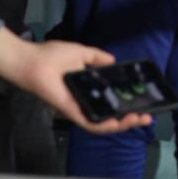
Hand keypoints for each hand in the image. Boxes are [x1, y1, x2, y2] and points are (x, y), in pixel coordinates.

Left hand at [0, 34, 152, 133]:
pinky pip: (90, 124)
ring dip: (122, 124)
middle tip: (146, 115)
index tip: (141, 101)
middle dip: (129, 118)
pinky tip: (118, 123)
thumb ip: (97, 58)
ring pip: (103, 124)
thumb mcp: (81, 53)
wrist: (31, 61)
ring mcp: (77, 109)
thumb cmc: (50, 57)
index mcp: (85, 89)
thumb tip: (114, 61)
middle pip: (109, 116)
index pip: (108, 101)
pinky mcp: (71, 113)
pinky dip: (105, 126)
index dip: (125, 104)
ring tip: (138, 119)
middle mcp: (83, 102)